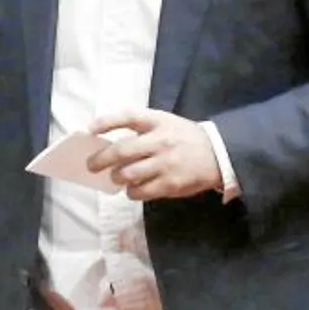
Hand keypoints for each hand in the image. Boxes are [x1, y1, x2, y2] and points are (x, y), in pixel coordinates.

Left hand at [84, 109, 228, 201]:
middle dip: (101, 160)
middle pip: (122, 151)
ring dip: (116, 177)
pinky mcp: (171, 184)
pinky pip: (141, 192)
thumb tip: (107, 143)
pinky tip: (132, 189)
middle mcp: (160, 141)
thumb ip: (141, 129)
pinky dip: (131, 192)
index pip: (128, 117)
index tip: (89, 130)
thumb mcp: (166, 123)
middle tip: (91, 165)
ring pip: (129, 174)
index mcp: (158, 122)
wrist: (218, 154)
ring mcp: (166, 164)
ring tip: (116, 177)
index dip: (106, 122)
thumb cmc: (184, 137)